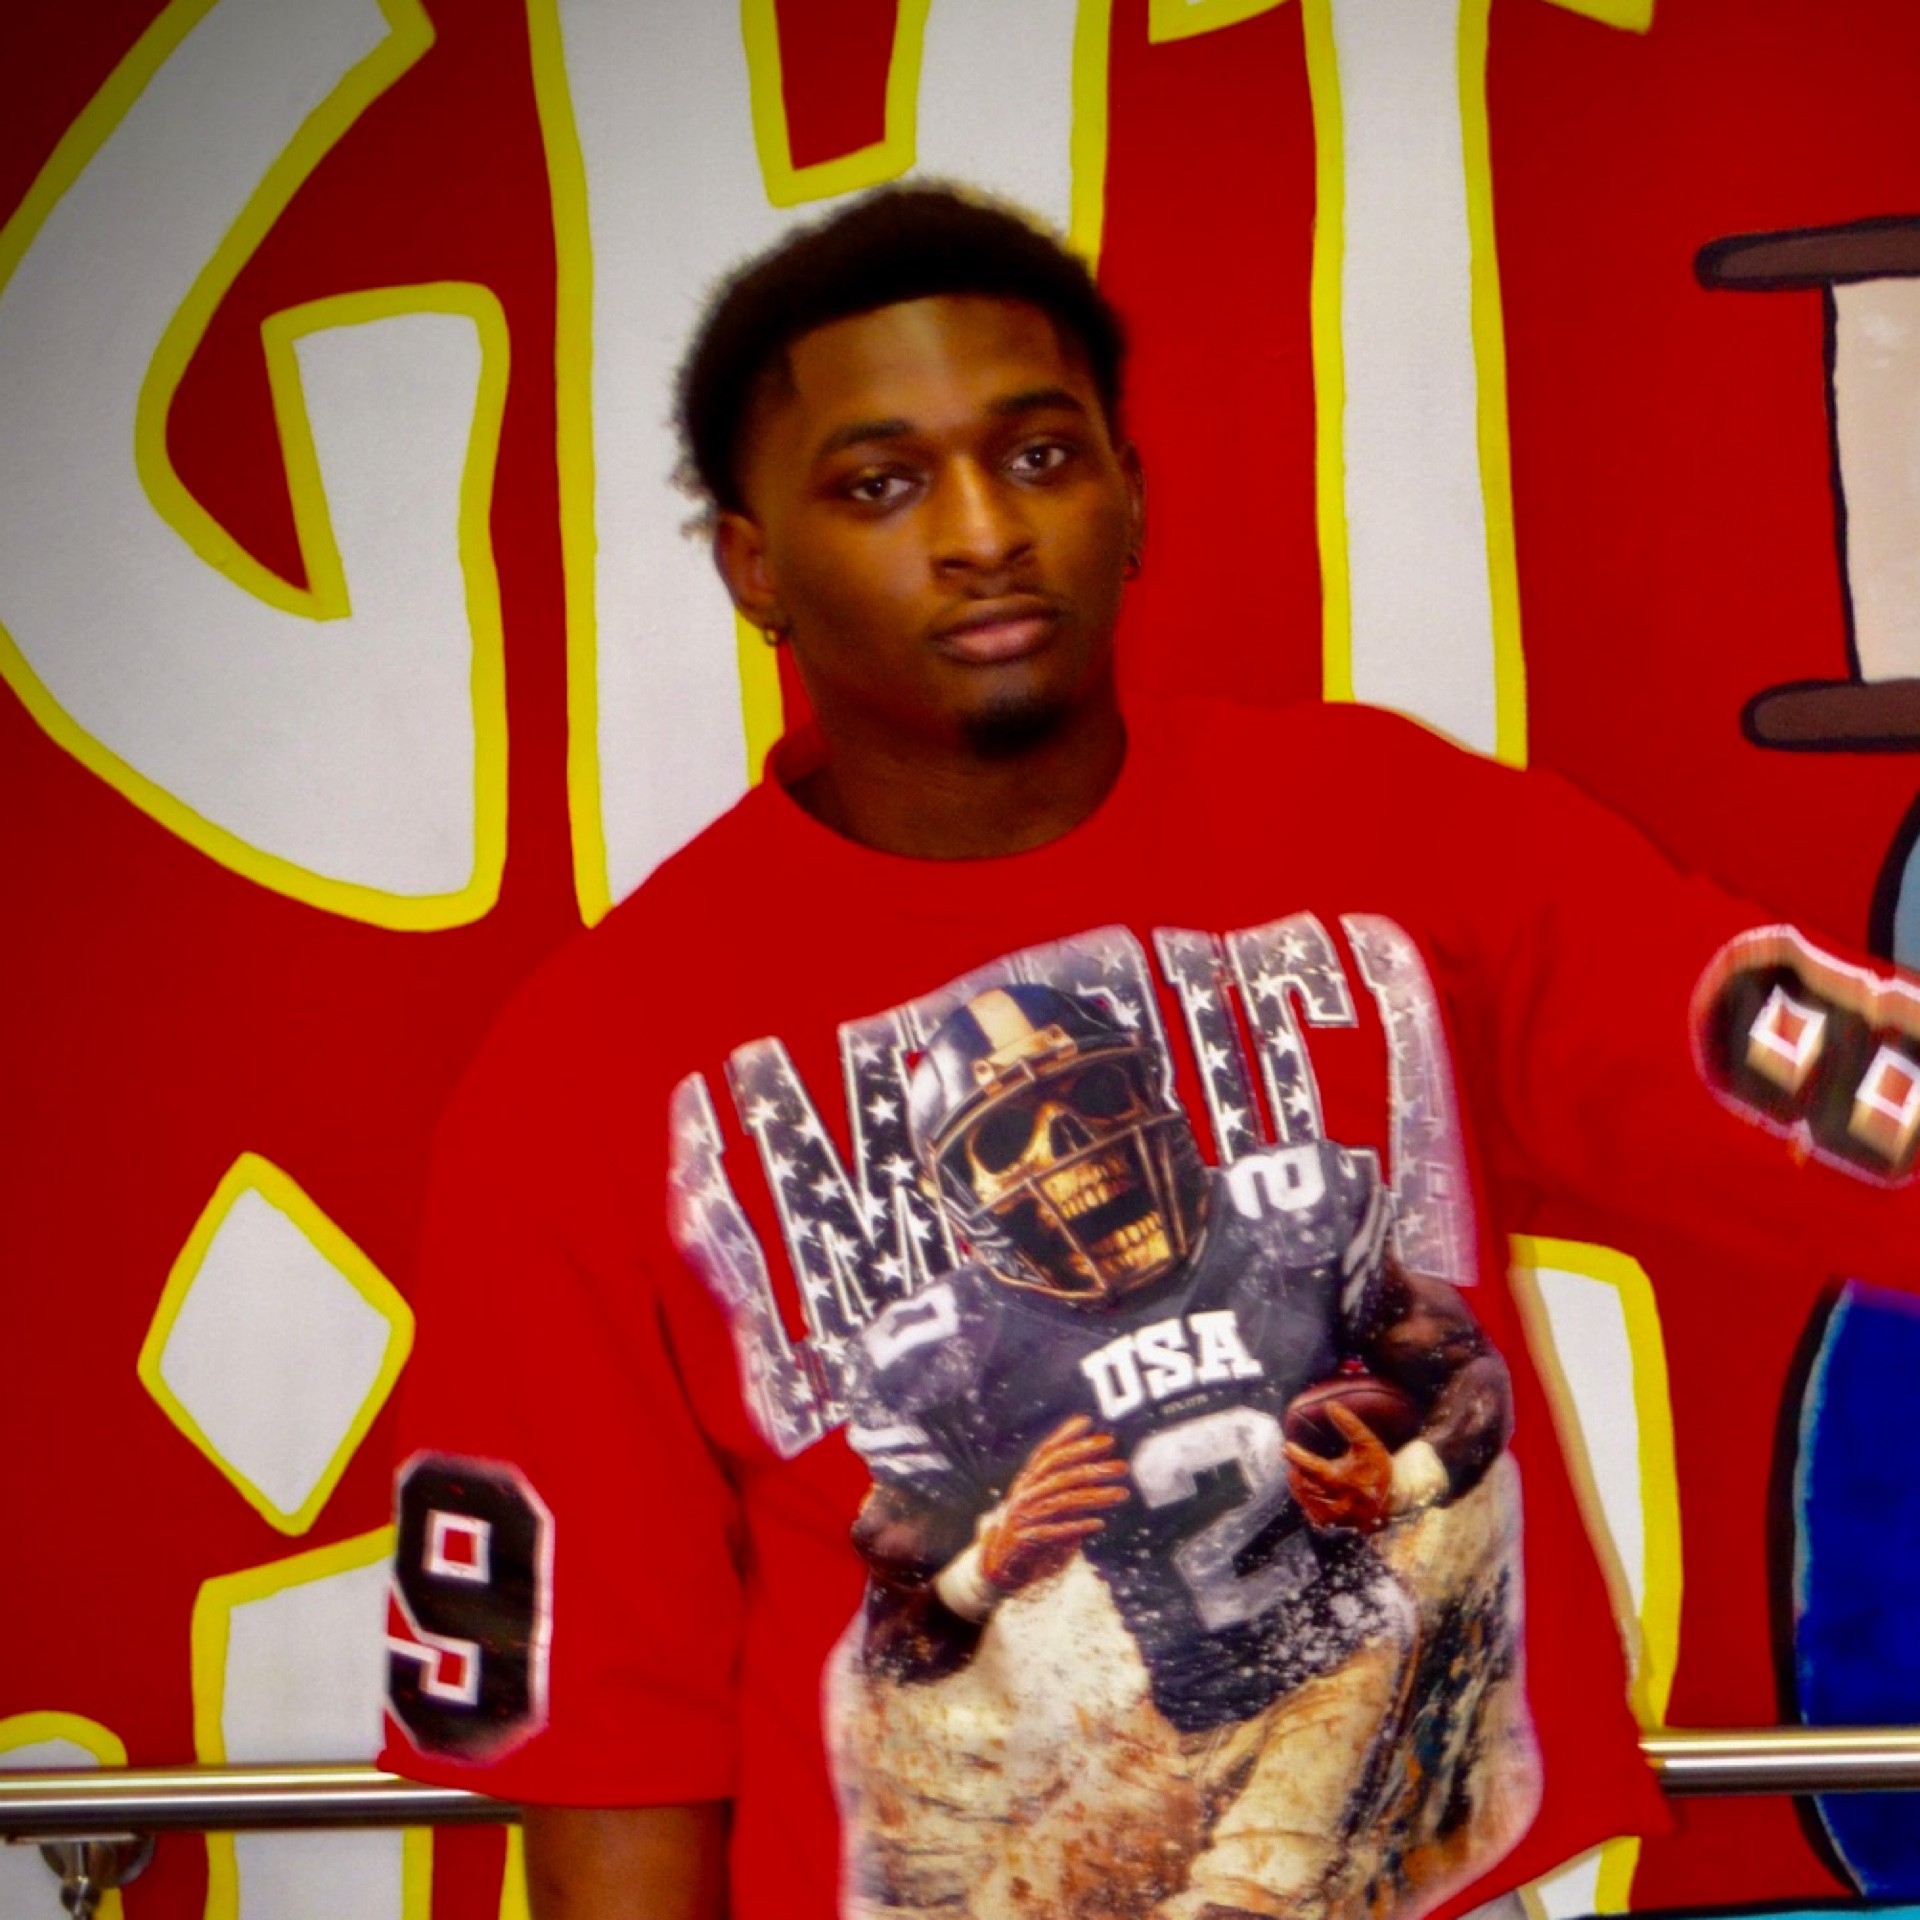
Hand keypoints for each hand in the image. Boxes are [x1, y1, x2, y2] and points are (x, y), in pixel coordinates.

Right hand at [978, 1414, 1129, 1592]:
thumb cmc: (1029, 1528)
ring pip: (1064, 1501)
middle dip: (1093, 1466)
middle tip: (1122, 1466)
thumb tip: (1099, 1465)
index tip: (1092, 1426)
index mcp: (1028, 1480)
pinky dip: (1077, 1526)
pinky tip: (1098, 1524)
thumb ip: (1066, 1485)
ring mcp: (1025, 1517)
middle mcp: (1025, 1494)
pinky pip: (1055, 1532)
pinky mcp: (1027, 1541)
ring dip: (1096, 1497)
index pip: (1048, 1453)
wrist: (999, 1565)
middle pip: (1061, 1474)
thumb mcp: (1044, 1501)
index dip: (1067, 1437)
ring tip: (1122, 1493)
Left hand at [1284, 1403, 1393, 1533]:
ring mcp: (1339, 1517)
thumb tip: (1330, 1404)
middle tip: (1290, 1461)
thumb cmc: (1378, 1467)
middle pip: (1306, 1489)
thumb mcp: (1367, 1442)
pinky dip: (1308, 1506)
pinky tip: (1306, 1495)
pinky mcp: (1340, 1525)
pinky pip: (1316, 1519)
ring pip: (1308, 1505)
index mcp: (1344, 1480)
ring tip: (1295, 1475)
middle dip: (1295, 1474)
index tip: (1286, 1446)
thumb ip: (1349, 1424)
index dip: (1297, 1457)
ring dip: (1298, 1490)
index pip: (1313, 1469)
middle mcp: (1340, 1502)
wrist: (1396, 1495)